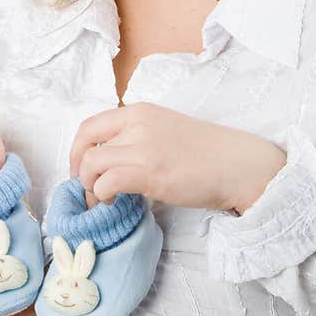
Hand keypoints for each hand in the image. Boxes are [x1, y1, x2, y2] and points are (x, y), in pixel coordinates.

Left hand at [68, 102, 286, 213]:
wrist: (238, 165)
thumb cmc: (207, 153)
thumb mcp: (165, 131)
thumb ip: (138, 138)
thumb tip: (112, 161)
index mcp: (139, 112)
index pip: (89, 126)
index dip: (77, 150)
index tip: (81, 169)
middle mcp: (136, 124)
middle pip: (85, 145)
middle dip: (78, 171)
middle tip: (86, 190)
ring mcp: (142, 147)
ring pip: (91, 165)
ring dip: (89, 188)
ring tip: (102, 201)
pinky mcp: (149, 173)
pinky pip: (106, 183)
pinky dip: (102, 197)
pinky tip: (114, 204)